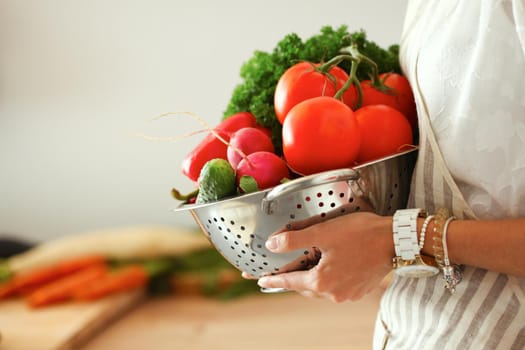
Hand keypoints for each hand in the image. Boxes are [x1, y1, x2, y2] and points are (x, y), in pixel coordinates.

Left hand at [255, 212, 394, 302]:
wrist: (397, 241)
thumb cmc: (362, 234)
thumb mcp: (323, 233)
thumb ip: (294, 240)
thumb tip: (273, 245)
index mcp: (322, 281)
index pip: (289, 282)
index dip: (273, 279)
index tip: (262, 280)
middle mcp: (334, 293)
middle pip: (304, 287)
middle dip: (292, 278)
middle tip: (282, 269)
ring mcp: (348, 294)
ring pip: (320, 287)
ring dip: (311, 277)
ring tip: (305, 264)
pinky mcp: (359, 290)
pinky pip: (335, 287)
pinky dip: (327, 278)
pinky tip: (329, 265)